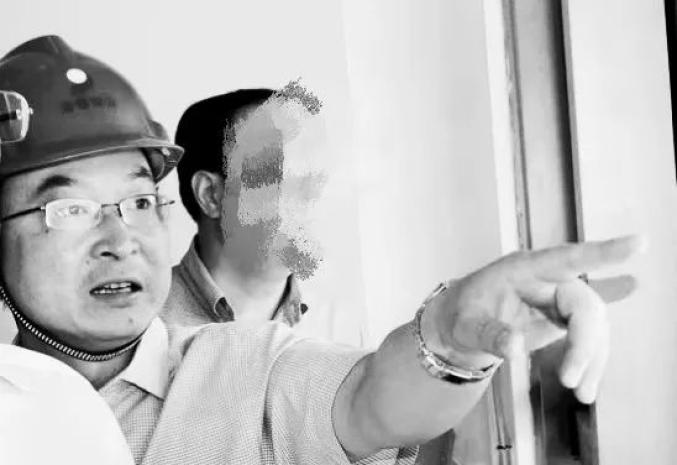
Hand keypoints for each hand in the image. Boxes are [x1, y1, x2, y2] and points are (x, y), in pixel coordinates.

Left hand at [428, 235, 643, 402]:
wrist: (457, 328)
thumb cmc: (459, 316)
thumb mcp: (464, 326)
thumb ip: (489, 334)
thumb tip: (516, 347)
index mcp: (522, 269)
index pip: (566, 258)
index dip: (602, 252)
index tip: (639, 243)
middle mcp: (546, 280)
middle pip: (584, 304)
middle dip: (585, 343)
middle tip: (571, 380)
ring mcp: (557, 299)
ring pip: (592, 325)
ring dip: (591, 360)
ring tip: (581, 393)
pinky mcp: (563, 319)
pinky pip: (588, 337)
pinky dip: (589, 362)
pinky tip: (587, 385)